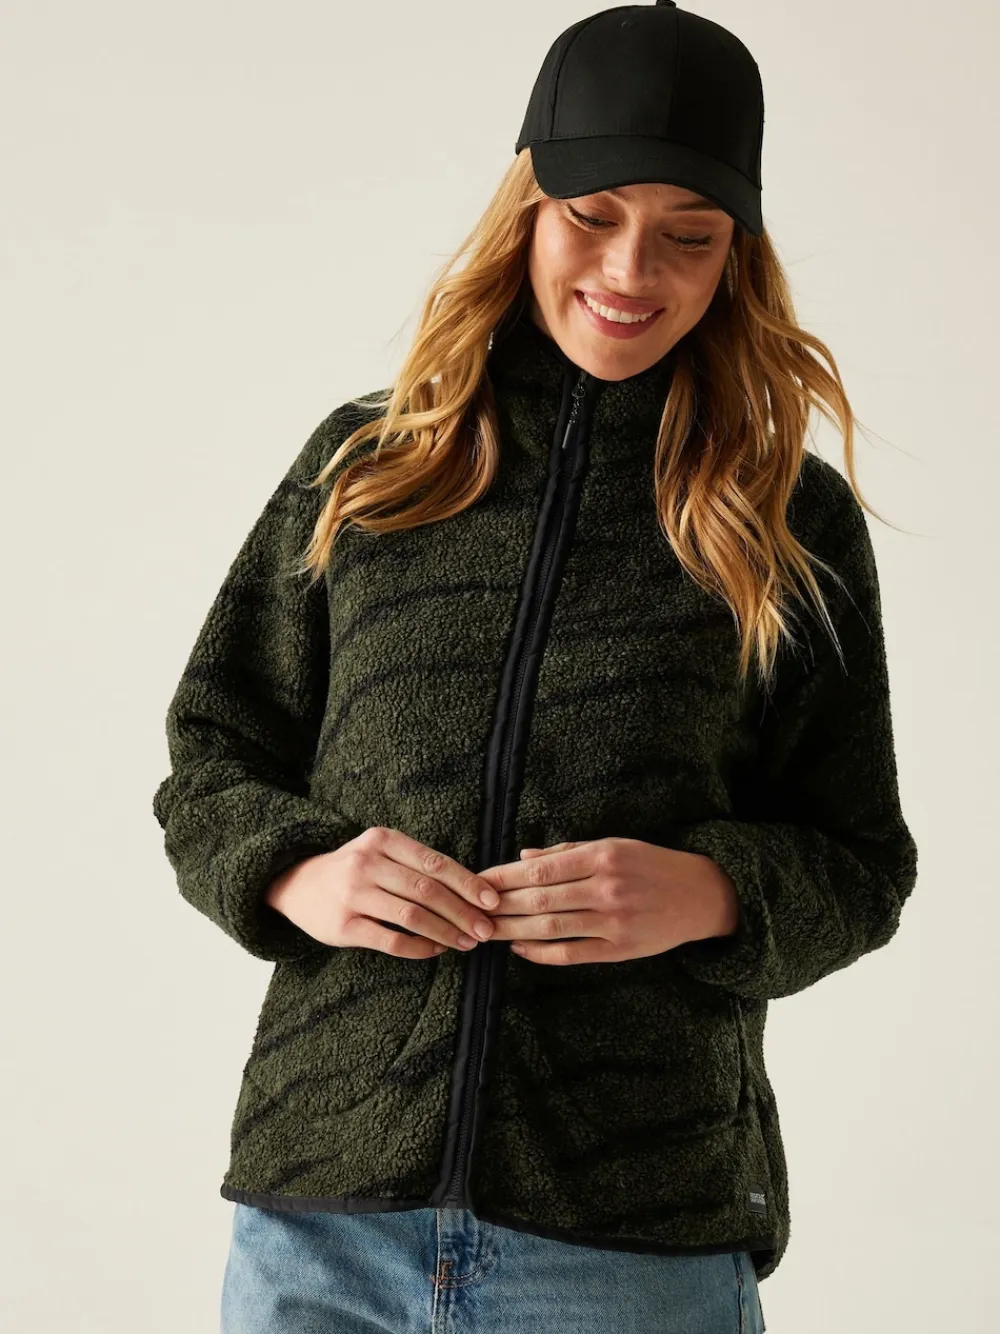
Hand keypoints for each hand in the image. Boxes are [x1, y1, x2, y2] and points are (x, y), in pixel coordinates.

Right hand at [264, 825, 498, 957]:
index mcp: (382, 840)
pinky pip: (390, 940)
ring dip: (445, 932)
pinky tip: (435, 950)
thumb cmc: (353, 870)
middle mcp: (366, 863)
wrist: (298, 885)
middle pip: (427, 890)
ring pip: (412, 916)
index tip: (492, 901)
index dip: (467, 883)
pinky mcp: (343, 926)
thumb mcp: (380, 852)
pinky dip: (418, 948)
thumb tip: (472, 887)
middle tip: (485, 929)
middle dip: (462, 912)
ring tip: (466, 943)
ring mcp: (353, 895)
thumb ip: (417, 864)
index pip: (435, 863)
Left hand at [476, 837, 741, 965]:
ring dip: (512, 930)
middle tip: (470, 910)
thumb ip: (568, 852)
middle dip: (500, 905)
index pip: (540, 869)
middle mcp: (606, 888)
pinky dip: (541, 952)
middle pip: (539, 899)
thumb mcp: (614, 845)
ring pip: (551, 927)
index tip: (477, 881)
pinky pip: (572, 954)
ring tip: (485, 931)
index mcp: (602, 856)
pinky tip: (519, 948)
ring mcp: (613, 922)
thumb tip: (523, 857)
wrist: (700, 895)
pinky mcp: (620, 950)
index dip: (503, 877)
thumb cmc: (651, 865)